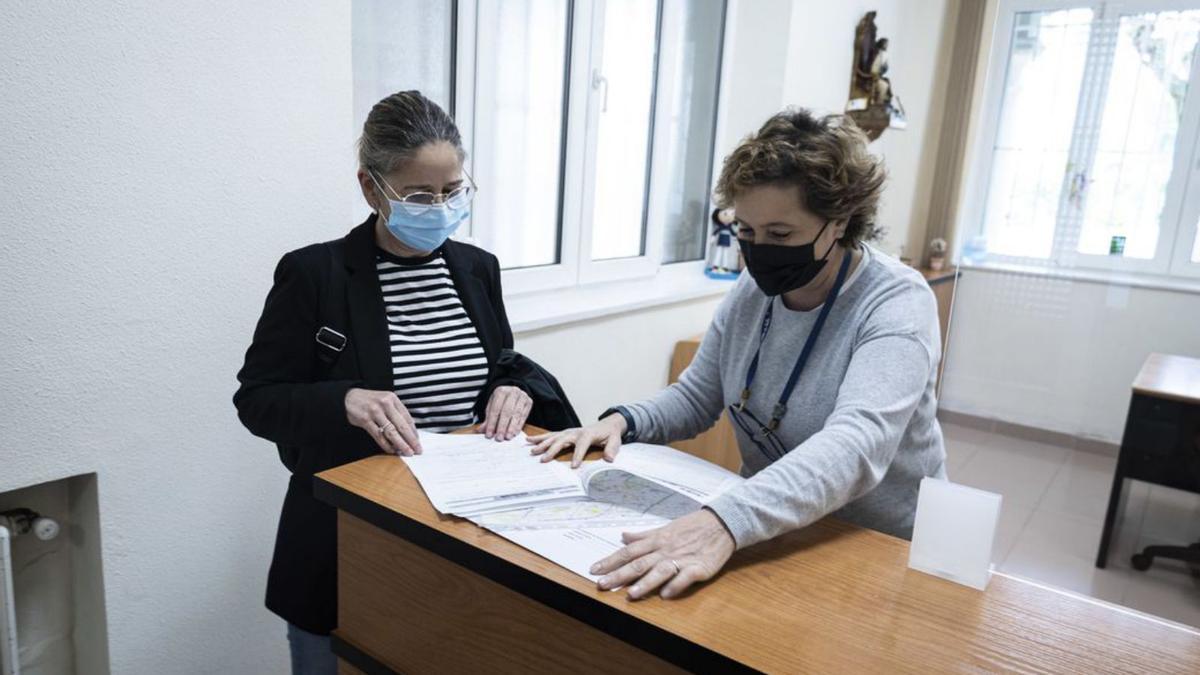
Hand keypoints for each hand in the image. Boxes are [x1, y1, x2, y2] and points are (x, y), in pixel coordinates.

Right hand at [344, 388, 421, 455]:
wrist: (348, 397)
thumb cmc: (369, 400)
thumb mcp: (385, 401)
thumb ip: (396, 412)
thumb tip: (409, 429)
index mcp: (392, 399)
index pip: (407, 417)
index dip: (414, 431)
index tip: (418, 441)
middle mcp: (385, 404)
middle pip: (401, 426)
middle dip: (411, 440)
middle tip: (417, 450)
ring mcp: (375, 412)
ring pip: (391, 432)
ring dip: (401, 444)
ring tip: (407, 452)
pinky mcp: (365, 420)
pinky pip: (378, 435)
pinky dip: (386, 445)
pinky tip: (391, 450)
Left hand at [481, 386, 532, 440]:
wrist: (513, 392)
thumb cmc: (502, 401)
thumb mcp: (492, 406)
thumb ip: (488, 418)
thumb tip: (481, 430)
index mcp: (500, 391)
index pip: (495, 409)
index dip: (492, 423)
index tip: (489, 434)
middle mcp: (512, 392)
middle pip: (506, 411)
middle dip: (502, 426)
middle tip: (499, 438)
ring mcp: (522, 396)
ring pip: (516, 414)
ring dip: (511, 428)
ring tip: (507, 437)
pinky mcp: (529, 402)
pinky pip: (524, 416)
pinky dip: (519, 426)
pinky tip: (514, 433)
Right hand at [527, 414, 625, 467]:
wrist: (607, 424)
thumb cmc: (610, 434)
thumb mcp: (615, 441)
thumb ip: (612, 449)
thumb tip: (609, 459)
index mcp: (588, 434)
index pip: (582, 444)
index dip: (578, 454)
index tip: (573, 466)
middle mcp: (576, 432)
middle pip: (562, 440)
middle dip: (553, 450)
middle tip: (543, 459)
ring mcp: (569, 431)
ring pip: (554, 437)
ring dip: (542, 444)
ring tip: (532, 451)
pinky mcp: (565, 433)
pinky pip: (551, 435)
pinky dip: (540, 438)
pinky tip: (529, 440)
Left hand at [591, 509, 734, 599]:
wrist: (721, 523)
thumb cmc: (691, 526)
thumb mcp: (665, 528)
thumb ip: (644, 536)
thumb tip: (623, 536)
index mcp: (657, 540)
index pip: (628, 552)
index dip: (610, 560)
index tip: (594, 569)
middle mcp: (666, 549)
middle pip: (639, 563)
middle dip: (619, 574)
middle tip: (602, 584)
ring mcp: (682, 559)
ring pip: (660, 571)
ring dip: (645, 583)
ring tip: (631, 594)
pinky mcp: (699, 567)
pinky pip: (686, 577)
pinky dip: (676, 585)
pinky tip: (666, 595)